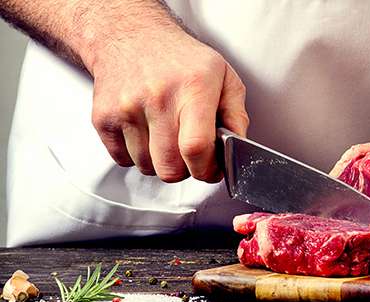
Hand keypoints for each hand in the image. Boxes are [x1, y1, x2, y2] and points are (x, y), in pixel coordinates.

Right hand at [89, 27, 248, 182]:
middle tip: (190, 155)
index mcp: (193, 87)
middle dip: (186, 170)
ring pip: (147, 167)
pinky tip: (147, 133)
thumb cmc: (181, 59)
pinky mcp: (103, 117)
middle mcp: (158, 97)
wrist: (131, 35)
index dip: (206, 169)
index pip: (196, 147)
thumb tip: (238, 149)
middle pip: (170, 167)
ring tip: (167, 137)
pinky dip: (137, 156)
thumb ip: (236, 116)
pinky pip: (123, 160)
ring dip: (160, 162)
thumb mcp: (224, 77)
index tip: (211, 169)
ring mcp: (126, 108)